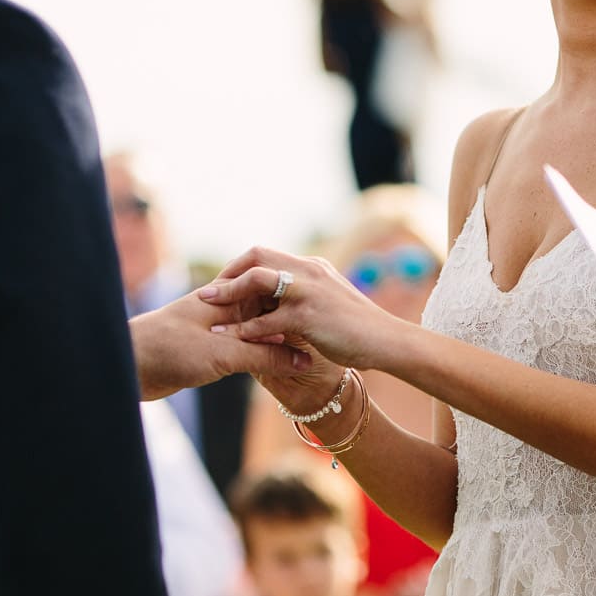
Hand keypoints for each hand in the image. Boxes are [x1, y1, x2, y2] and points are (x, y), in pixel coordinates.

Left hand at [130, 289, 311, 401]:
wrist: (126, 366)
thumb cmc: (171, 349)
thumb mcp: (224, 354)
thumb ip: (266, 356)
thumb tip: (305, 363)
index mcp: (228, 296)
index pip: (270, 288)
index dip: (296, 301)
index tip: (322, 320)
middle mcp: (225, 307)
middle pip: (268, 308)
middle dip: (291, 322)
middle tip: (320, 340)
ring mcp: (218, 328)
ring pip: (259, 331)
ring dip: (278, 343)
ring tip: (306, 358)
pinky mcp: (210, 350)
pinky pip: (246, 348)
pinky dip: (262, 356)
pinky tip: (279, 368)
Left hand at [199, 246, 404, 373]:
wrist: (388, 341)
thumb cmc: (360, 328)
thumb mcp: (331, 302)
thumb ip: (308, 297)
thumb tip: (284, 305)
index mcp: (312, 266)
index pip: (267, 254)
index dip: (240, 267)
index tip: (223, 284)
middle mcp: (309, 270)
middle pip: (257, 256)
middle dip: (228, 272)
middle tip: (208, 291)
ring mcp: (309, 290)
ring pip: (258, 281)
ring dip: (229, 292)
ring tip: (208, 305)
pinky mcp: (309, 315)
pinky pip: (267, 319)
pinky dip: (244, 328)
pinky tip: (229, 338)